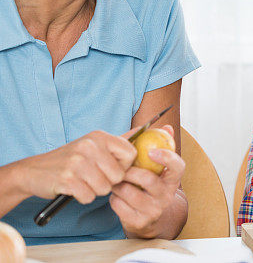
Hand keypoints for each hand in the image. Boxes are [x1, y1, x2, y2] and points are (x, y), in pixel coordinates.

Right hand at [17, 129, 137, 203]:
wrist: (34, 171)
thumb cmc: (70, 160)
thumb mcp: (94, 145)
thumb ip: (119, 141)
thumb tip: (144, 129)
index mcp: (99, 136)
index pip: (131, 154)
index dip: (124, 167)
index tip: (111, 168)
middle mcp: (89, 146)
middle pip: (118, 175)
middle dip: (108, 181)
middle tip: (92, 176)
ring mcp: (77, 162)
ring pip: (105, 188)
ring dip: (94, 190)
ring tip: (82, 181)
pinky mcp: (66, 179)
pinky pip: (88, 197)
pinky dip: (82, 197)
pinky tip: (73, 188)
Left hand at [109, 125, 185, 237]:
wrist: (149, 218)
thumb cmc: (151, 186)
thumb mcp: (158, 168)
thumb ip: (161, 146)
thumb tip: (166, 127)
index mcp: (173, 180)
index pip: (178, 167)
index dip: (167, 157)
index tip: (152, 151)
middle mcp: (166, 196)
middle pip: (147, 179)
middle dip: (129, 171)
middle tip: (120, 167)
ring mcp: (153, 210)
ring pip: (128, 192)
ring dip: (118, 184)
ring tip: (116, 180)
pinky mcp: (139, 221)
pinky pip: (118, 204)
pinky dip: (113, 198)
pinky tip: (117, 195)